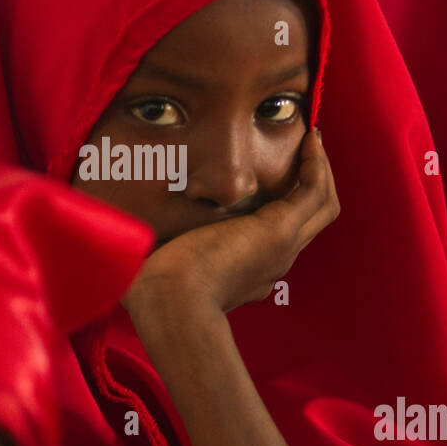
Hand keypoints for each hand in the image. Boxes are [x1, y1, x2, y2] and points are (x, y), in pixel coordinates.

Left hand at [124, 128, 338, 321]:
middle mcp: (275, 260)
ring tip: (313, 139)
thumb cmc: (156, 293)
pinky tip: (309, 139)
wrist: (170, 306)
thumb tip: (124, 241)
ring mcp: (282, 247)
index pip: (282, 236)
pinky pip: (314, 191)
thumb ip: (156, 252)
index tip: (276, 177)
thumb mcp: (163, 267)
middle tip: (309, 149)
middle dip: (314, 181)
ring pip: (322, 204)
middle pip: (314, 219)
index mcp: (251, 272)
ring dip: (321, 169)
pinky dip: (316, 165)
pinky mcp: (279, 230)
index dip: (286, 204)